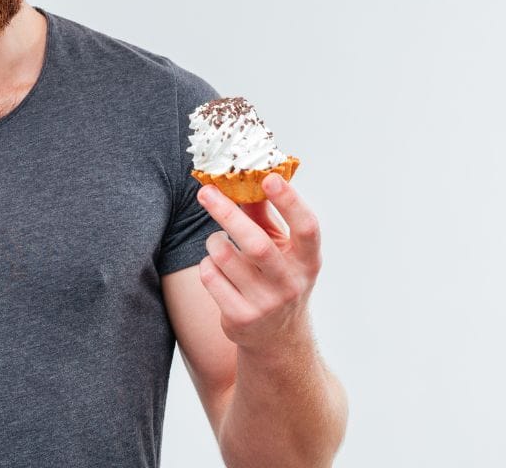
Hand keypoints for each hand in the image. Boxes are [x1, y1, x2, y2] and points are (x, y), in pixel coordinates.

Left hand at [195, 174, 321, 353]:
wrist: (276, 337)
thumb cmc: (275, 276)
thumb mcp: (280, 247)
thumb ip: (264, 214)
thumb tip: (246, 176)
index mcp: (307, 261)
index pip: (306, 228)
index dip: (290, 202)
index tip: (270, 178)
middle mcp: (291, 283)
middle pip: (257, 244)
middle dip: (227, 213)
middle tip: (206, 192)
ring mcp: (266, 304)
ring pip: (224, 257)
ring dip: (213, 241)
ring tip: (218, 241)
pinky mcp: (241, 317)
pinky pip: (210, 276)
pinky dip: (207, 264)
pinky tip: (216, 268)